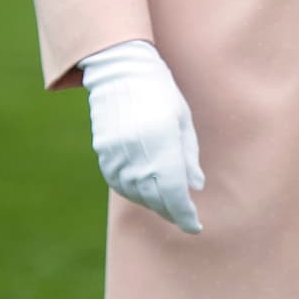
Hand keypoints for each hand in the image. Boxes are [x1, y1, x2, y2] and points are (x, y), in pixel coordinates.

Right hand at [79, 39, 204, 233]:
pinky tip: (144, 191)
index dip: (185, 214)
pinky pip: (119, 182)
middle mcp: (137, 152)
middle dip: (171, 211)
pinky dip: (134, 191)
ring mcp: (116, 154)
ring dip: (152, 203)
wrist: (121, 72)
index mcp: (162, 143)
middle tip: (184, 217)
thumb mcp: (183, 121)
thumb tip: (194, 187)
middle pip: (155, 197)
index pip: (174, 192)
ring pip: (136, 193)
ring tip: (166, 205)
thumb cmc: (160, 93)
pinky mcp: (104, 152)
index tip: (195, 226)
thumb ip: (188, 156)